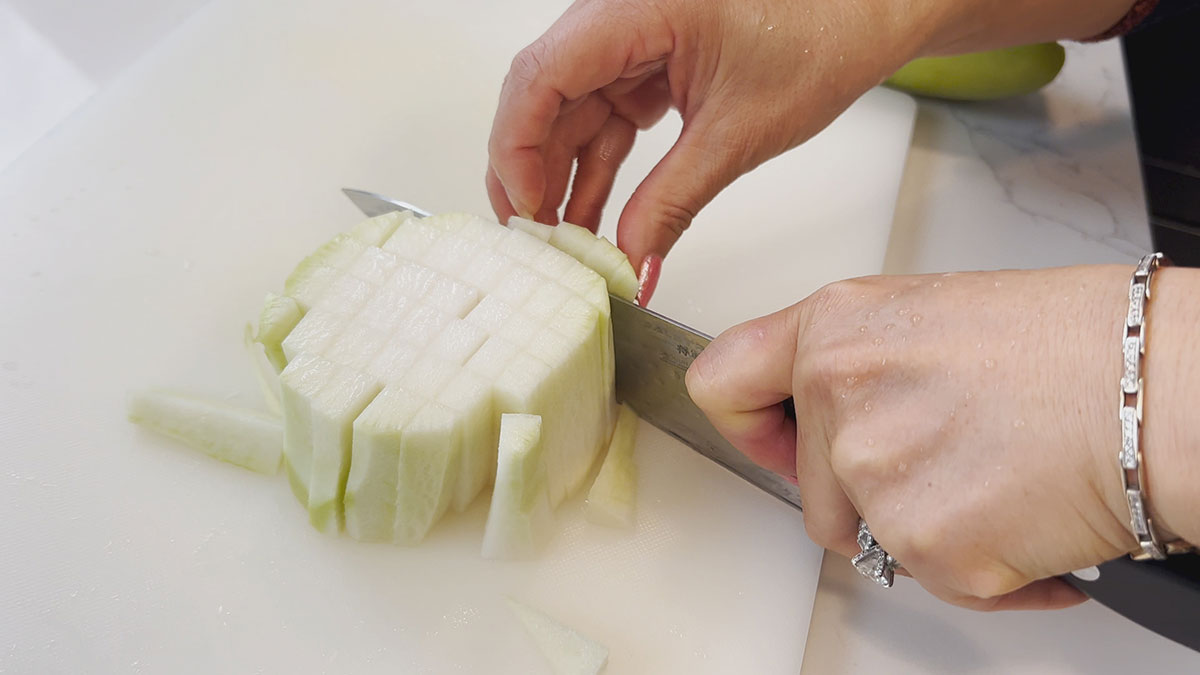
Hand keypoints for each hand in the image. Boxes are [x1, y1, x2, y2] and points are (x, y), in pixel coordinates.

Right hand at [486, 0, 1136, 302]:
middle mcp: (619, 15)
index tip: (528, 211)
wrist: (870, 11)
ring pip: (570, 114)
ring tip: (567, 245)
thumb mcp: (739, 133)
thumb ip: (672, 200)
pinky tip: (595, 218)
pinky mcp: (648, 63)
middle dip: (532, 173)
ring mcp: (630, 40)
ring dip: (566, 180)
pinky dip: (599, 168)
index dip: (519, 149)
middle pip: (543, 97)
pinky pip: (605, 118)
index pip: (541, 76)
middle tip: (536, 241)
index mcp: (635, 7)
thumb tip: (630, 258)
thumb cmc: (825, 31)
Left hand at [686, 267, 1147, 609]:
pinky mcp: (922, 542)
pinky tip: (1022, 516)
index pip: (721, 383)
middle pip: (806, 487)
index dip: (750, 424)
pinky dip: (977, 568)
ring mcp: (874, 474)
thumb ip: (853, 364)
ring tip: (993, 475)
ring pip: (865, 537)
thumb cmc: (1074, 344)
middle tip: (948, 457)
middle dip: (867, 491)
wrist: (1159, 389)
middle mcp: (838, 394)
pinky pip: (926, 577)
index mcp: (835, 328)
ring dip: (921, 528)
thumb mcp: (930, 316)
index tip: (774, 437)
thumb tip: (815, 415)